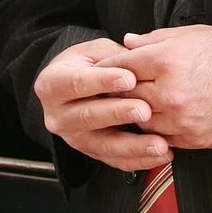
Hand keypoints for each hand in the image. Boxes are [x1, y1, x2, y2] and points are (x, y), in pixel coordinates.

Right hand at [33, 38, 164, 171]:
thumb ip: (115, 57)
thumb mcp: (97, 51)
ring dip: (133, 146)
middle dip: (118, 114)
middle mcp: (58, 115)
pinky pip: (115, 160)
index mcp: (52, 84)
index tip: (130, 78)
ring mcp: (73, 138)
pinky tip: (160, 156)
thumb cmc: (88, 65)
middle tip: (145, 110)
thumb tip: (140, 62)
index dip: (102, 81)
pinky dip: (140, 160)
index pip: (76, 82)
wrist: (76, 86)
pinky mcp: (91, 152)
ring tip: (160, 144)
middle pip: (88, 116)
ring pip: (102, 144)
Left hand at [110, 26, 211, 150]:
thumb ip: (154, 39)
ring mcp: (181, 119)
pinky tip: (156, 118)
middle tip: (106, 90)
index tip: (98, 70)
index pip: (122, 66)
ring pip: (140, 119)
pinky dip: (155, 128)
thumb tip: (127, 42)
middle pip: (126, 96)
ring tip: (133, 104)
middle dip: (117, 92)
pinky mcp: (192, 139)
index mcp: (168, 61)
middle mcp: (171, 92)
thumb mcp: (190, 35)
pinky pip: (160, 137)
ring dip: (135, 112)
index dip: (108, 67)